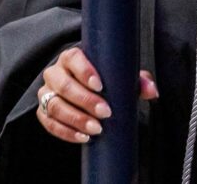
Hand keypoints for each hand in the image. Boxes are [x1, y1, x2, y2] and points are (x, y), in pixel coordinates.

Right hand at [36, 47, 159, 142]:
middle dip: (84, 100)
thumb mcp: (121, 77)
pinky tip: (83, 138)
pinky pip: (49, 123)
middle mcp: (55, 73)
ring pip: (54, 105)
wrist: (87, 92)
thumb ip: (137, 80)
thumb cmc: (105, 80)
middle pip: (63, 85)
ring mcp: (47, 93)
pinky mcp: (43, 112)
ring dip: (75, 119)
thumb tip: (152, 91)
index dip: (85, 71)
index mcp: (71, 58)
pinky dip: (65, 132)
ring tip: (96, 129)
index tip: (100, 85)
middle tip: (105, 112)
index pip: (73, 58)